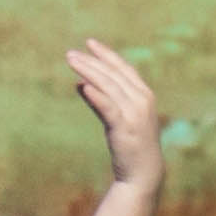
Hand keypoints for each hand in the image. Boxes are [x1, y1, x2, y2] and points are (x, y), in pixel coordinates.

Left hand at [66, 37, 163, 177]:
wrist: (143, 172)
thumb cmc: (130, 144)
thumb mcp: (117, 118)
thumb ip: (101, 100)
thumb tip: (80, 84)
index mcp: (144, 95)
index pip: (124, 68)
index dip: (107, 55)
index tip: (90, 43)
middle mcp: (142, 100)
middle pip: (113, 75)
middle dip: (91, 62)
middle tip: (70, 54)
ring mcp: (135, 113)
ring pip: (109, 87)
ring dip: (89, 72)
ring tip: (72, 62)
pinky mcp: (125, 127)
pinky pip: (108, 107)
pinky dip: (96, 96)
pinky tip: (82, 86)